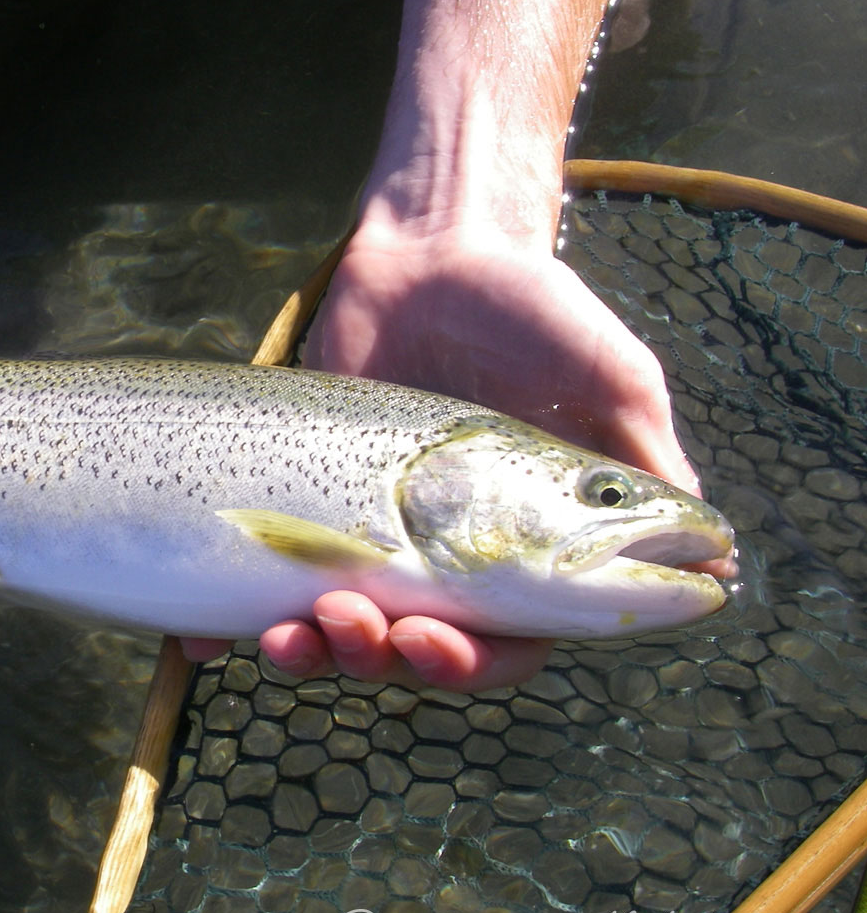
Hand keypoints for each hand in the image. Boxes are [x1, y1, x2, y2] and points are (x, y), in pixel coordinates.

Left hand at [211, 216, 703, 690]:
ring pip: (334, 631)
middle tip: (354, 625)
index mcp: (518, 551)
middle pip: (409, 652)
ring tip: (286, 631)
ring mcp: (362, 535)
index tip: (430, 640)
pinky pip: (258, 579)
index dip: (469, 664)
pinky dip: (227, 621)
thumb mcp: (610, 377)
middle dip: (378, 657)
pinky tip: (200, 639)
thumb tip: (713, 562)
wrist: (432, 248)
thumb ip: (643, 464)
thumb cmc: (532, 310)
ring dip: (310, 652)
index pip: (501, 645)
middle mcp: (440, 558)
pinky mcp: (298, 504)